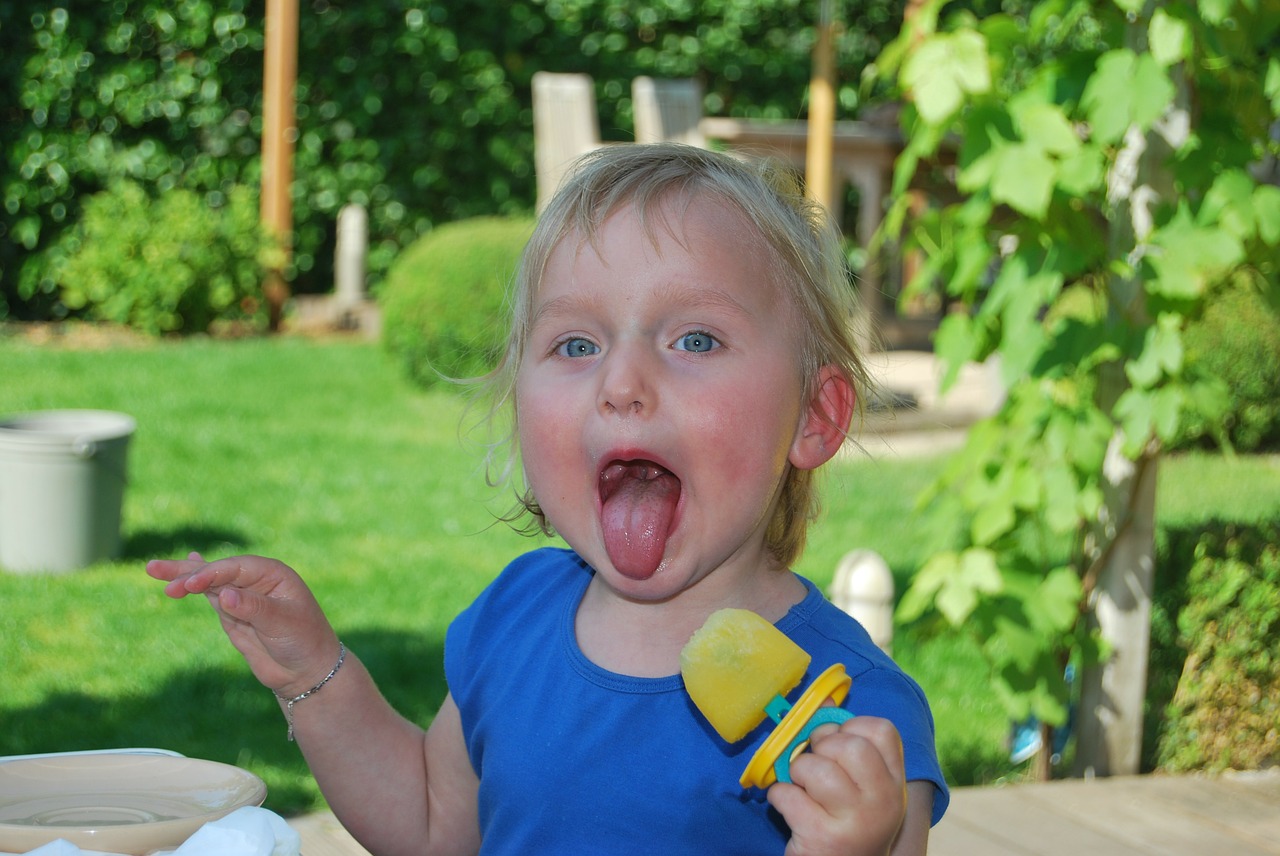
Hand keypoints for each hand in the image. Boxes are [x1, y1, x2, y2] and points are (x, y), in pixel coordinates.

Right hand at [146, 553, 340, 697]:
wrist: (306, 671)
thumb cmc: (304, 641)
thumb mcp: (282, 623)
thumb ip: (253, 608)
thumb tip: (223, 594)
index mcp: (273, 575)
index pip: (235, 568)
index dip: (210, 573)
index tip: (189, 585)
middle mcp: (257, 581)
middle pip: (217, 570)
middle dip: (186, 571)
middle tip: (152, 569)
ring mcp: (243, 597)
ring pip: (209, 583)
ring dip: (183, 578)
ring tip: (153, 570)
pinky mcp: (234, 615)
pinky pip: (211, 597)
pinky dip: (197, 588)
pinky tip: (184, 576)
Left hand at [767, 716, 907, 855]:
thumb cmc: (848, 822)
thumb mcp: (862, 787)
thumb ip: (848, 747)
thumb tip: (823, 704)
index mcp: (895, 782)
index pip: (882, 730)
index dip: (850, 728)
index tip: (837, 745)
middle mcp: (884, 801)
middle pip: (851, 746)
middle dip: (821, 747)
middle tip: (814, 766)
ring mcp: (857, 821)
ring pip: (816, 769)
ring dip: (797, 773)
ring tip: (802, 788)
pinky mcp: (825, 838)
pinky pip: (788, 795)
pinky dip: (779, 796)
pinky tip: (789, 807)